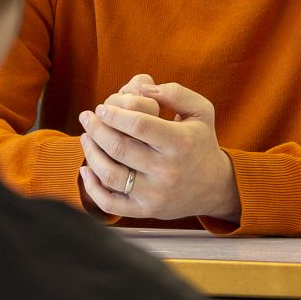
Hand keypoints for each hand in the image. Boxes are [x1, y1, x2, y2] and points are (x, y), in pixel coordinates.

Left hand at [78, 81, 239, 221]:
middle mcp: (168, 170)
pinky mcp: (146, 210)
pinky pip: (110, 204)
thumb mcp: (201, 111)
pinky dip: (92, 187)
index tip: (102, 108)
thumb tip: (142, 89)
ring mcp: (156, 194)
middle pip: (120, 148)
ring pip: (111, 175)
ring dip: (91, 153)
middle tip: (87, 117)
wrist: (214, 186)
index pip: (139, 125)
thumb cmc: (200, 141)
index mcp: (181, 143)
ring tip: (86, 137)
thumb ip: (175, 93)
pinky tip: (86, 169)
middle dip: (96, 129)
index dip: (115, 114)